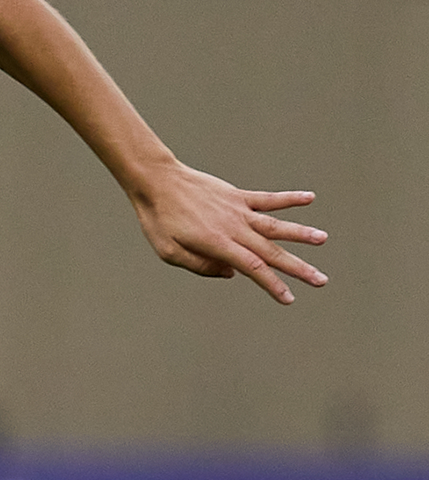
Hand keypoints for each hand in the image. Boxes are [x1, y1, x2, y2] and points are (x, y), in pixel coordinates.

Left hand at [129, 163, 326, 304]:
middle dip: (297, 268)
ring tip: (323, 239)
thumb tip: (232, 274)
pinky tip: (310, 197)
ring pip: (275, 224)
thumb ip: (199, 266)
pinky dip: (289, 198)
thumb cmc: (158, 219)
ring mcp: (238, 209)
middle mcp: (233, 227)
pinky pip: (267, 198)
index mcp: (217, 243)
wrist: (156, 180)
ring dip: (301, 233)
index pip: (253, 267)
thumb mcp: (168, 251)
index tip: (289, 298)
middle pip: (271, 250)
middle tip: (321, 281)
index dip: (272, 284)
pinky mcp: (237, 195)